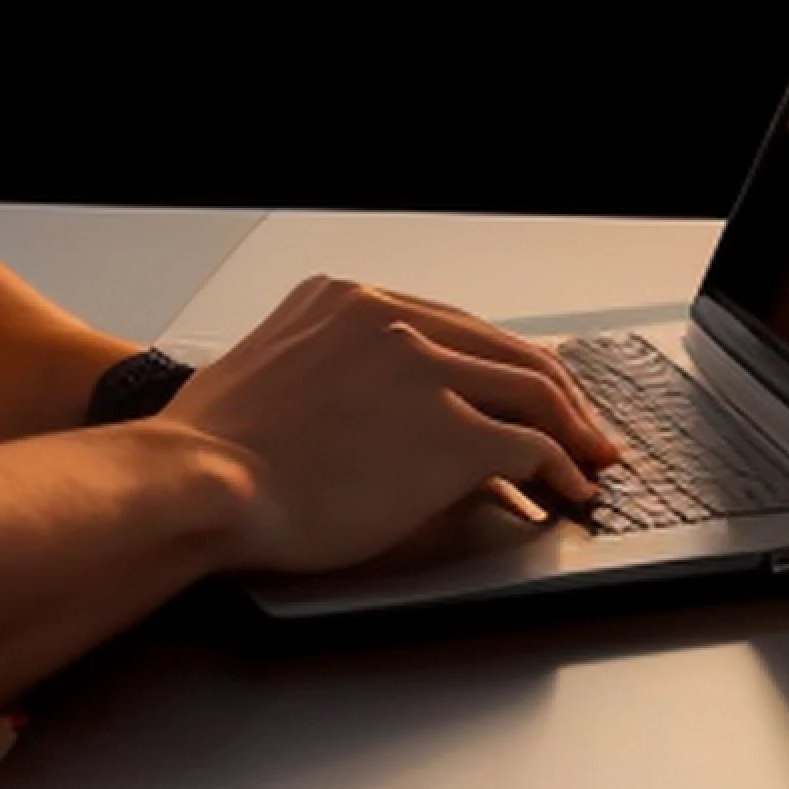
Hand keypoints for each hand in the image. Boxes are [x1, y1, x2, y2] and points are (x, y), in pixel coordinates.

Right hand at [166, 275, 619, 578]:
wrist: (199, 482)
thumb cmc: (211, 449)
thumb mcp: (270, 375)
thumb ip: (329, 376)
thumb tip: (368, 417)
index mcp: (345, 301)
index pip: (448, 324)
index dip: (493, 361)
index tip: (517, 387)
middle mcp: (390, 320)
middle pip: (499, 347)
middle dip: (551, 389)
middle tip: (579, 423)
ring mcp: (424, 372)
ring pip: (529, 387)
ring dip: (570, 427)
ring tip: (589, 458)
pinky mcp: (448, 433)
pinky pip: (529, 446)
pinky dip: (561, 467)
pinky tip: (568, 487)